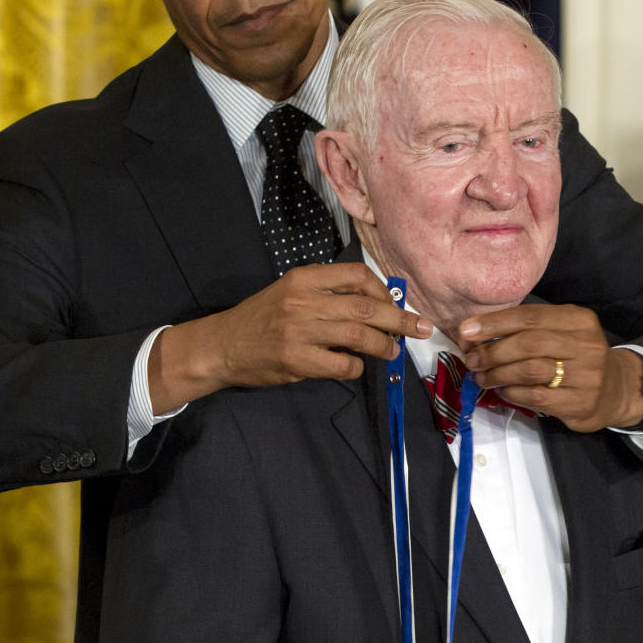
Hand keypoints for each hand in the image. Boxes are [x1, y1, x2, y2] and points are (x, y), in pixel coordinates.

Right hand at [149, 263, 431, 411]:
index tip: (393, 304)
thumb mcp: (291, 292)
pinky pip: (342, 365)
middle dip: (400, 319)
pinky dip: (356, 367)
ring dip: (384, 345)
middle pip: (366, 307)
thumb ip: (327, 294)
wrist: (222, 345)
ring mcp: (300, 331)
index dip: (383, 290)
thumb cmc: (261, 317)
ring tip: (393, 351)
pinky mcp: (297, 360)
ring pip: (359, 336)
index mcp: (305, 278)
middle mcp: (304, 300)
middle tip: (420, 328)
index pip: (357, 275)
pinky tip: (355, 367)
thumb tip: (377, 304)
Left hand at [458, 304, 642, 431]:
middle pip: (529, 344)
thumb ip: (527, 329)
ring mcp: (587, 376)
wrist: (616, 389)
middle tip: (473, 360)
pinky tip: (502, 391)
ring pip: (530, 371)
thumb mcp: (562, 332)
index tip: (467, 330)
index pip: (530, 316)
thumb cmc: (577, 356)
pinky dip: (512, 393)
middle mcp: (586, 345)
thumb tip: (477, 333)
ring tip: (482, 377)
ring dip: (498, 374)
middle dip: (493, 351)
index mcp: (578, 320)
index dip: (495, 323)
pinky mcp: (580, 403)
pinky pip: (536, 396)